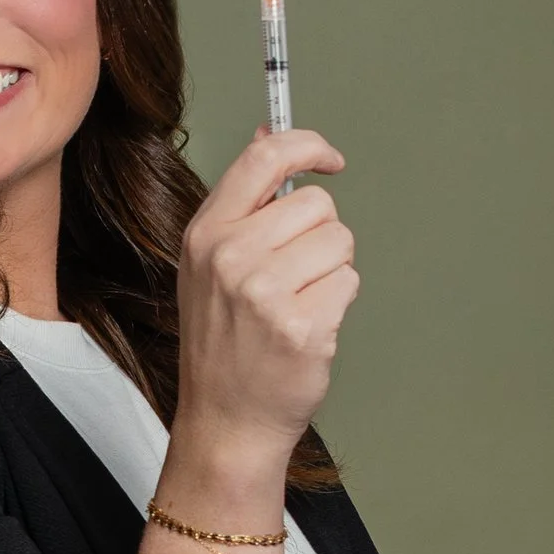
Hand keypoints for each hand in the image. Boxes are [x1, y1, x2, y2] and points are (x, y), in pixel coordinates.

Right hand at [172, 128, 357, 470]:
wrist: (225, 418)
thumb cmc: (222, 341)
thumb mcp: (209, 263)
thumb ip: (242, 202)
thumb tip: (269, 134)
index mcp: (205, 234)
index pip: (264, 158)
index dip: (308, 145)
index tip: (329, 159)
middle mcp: (230, 257)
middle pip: (317, 204)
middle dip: (320, 234)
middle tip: (293, 275)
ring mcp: (265, 293)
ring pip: (339, 242)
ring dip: (331, 270)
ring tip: (297, 303)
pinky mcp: (302, 325)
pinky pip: (348, 283)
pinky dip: (337, 303)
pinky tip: (307, 327)